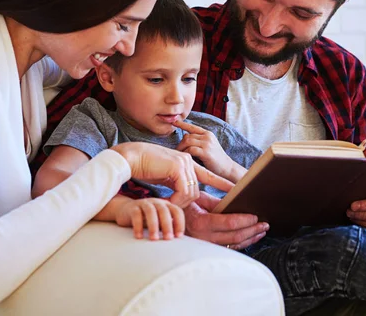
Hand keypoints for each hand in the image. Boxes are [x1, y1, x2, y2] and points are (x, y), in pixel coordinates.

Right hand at [112, 142, 233, 207]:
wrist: (130, 158)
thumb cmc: (144, 168)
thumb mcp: (165, 176)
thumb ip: (177, 183)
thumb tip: (185, 195)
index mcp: (187, 162)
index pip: (208, 175)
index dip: (221, 184)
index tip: (235, 191)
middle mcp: (188, 160)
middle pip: (197, 189)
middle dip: (187, 202)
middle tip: (174, 208)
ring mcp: (183, 162)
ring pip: (192, 191)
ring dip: (180, 203)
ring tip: (168, 205)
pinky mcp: (177, 166)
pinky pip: (183, 190)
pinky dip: (176, 200)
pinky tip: (167, 202)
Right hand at [115, 198, 184, 239]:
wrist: (125, 210)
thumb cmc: (146, 219)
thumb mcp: (159, 222)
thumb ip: (168, 227)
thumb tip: (179, 241)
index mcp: (166, 205)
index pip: (177, 211)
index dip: (180, 223)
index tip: (178, 236)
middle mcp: (156, 202)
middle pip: (164, 211)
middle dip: (167, 225)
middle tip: (168, 239)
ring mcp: (144, 203)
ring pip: (150, 211)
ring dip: (153, 225)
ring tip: (154, 239)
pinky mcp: (132, 207)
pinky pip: (136, 215)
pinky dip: (138, 226)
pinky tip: (139, 237)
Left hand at [175, 120, 244, 181]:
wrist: (227, 168)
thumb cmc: (215, 159)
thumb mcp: (207, 146)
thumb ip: (197, 141)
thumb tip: (184, 137)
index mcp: (207, 134)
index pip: (192, 127)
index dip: (182, 124)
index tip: (174, 121)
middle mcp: (207, 136)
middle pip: (187, 136)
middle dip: (180, 144)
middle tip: (176, 152)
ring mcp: (207, 143)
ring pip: (187, 141)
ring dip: (181, 149)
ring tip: (179, 155)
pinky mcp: (206, 152)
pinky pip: (190, 150)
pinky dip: (186, 153)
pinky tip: (185, 158)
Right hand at [185, 192, 268, 249]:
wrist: (167, 221)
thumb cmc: (183, 206)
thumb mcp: (199, 199)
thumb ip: (218, 203)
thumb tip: (237, 204)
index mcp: (201, 222)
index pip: (229, 223)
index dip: (245, 220)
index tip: (256, 216)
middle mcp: (203, 237)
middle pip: (235, 236)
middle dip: (252, 230)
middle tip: (265, 224)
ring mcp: (206, 246)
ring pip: (234, 245)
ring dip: (250, 238)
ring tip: (262, 231)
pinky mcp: (208, 249)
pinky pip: (228, 248)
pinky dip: (242, 243)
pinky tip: (251, 238)